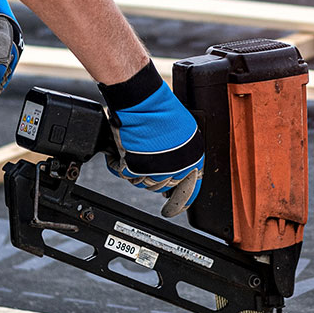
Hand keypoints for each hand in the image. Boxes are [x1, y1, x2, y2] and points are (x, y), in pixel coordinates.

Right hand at [98, 61, 204, 217]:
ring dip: (140, 171)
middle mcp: (173, 171)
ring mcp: (153, 172)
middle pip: (163, 186)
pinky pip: (126, 176)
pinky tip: (125, 153)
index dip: (181, 200)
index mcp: (191, 163)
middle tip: (150, 160)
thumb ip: (186, 154)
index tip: (174, 208)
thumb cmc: (165, 112)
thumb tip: (185, 167)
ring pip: (144, 183)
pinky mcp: (133, 169)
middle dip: (156, 176)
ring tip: (139, 151)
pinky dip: (122, 166)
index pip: (189, 191)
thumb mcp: (187, 132)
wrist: (144, 104)